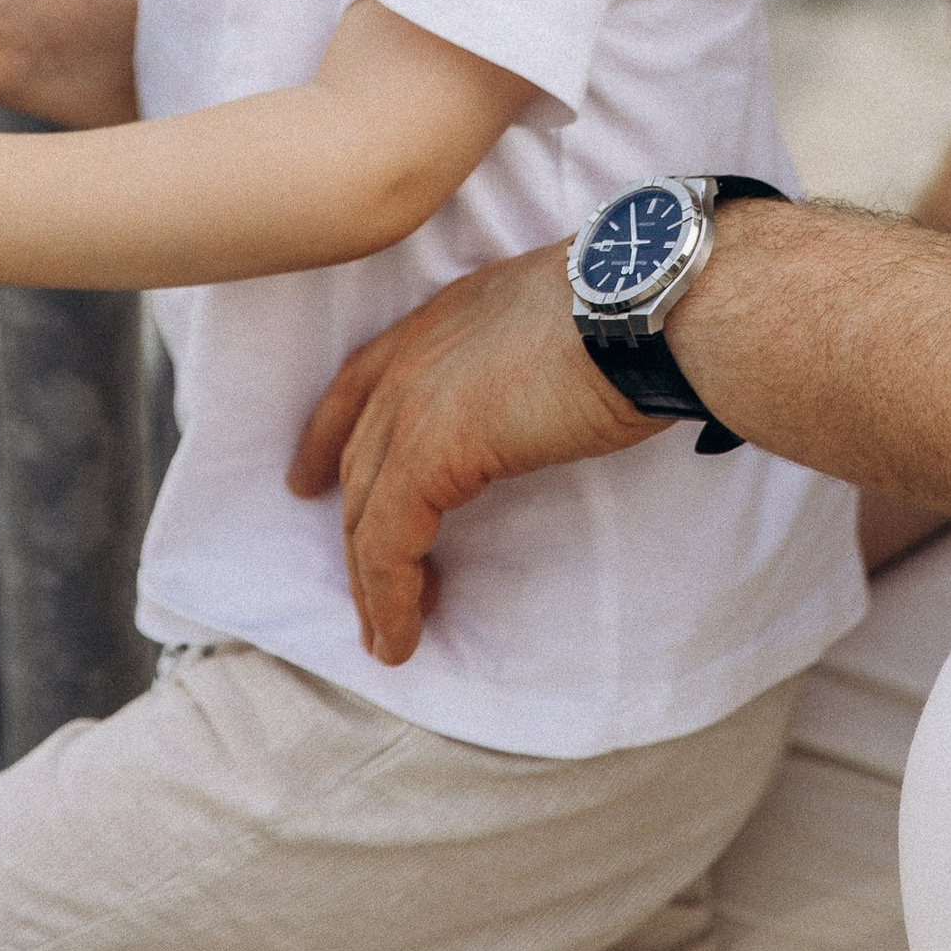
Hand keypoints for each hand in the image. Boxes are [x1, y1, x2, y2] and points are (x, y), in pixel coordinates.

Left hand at [288, 248, 663, 666]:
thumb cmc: (635, 315)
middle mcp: (415, 355)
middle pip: (359, 459)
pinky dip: (388, 598)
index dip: (328, 434)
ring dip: (370, 583)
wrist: (641, 312)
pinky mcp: (425, 456)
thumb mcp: (561, 325)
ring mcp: (412, 404)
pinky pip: (386, 545)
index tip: (309, 480)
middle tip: (363, 588)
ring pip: (366, 510)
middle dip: (353, 529)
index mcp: (447, 316)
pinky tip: (400, 639)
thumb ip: (528, 362)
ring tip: (385, 637)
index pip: (362, 379)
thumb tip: (549, 400)